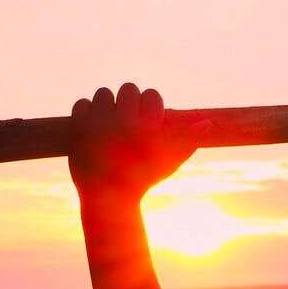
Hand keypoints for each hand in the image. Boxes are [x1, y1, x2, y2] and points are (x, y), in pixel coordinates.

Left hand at [68, 83, 207, 202]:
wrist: (108, 199)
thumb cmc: (144, 178)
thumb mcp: (170, 159)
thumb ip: (189, 138)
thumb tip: (209, 122)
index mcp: (147, 126)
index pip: (151, 95)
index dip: (149, 108)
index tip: (146, 123)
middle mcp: (123, 120)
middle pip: (128, 90)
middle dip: (129, 104)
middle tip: (128, 123)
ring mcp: (98, 122)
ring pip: (103, 93)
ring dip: (108, 106)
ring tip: (111, 125)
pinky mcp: (78, 127)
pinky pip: (82, 104)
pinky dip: (88, 114)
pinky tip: (95, 129)